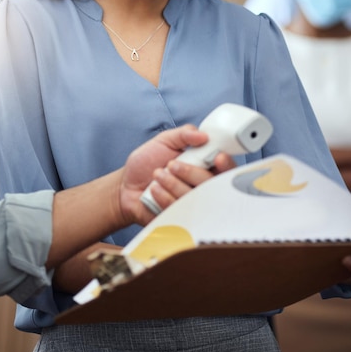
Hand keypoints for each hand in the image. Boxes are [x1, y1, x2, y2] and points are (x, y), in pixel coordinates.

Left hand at [119, 124, 235, 225]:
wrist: (124, 187)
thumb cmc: (145, 163)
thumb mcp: (163, 141)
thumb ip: (183, 134)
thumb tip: (203, 135)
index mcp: (203, 166)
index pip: (225, 167)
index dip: (226, 164)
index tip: (219, 158)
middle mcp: (201, 186)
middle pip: (212, 184)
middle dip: (191, 172)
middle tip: (171, 164)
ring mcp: (192, 204)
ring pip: (196, 198)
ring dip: (173, 183)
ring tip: (157, 174)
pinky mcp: (179, 218)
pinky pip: (180, 211)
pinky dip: (164, 197)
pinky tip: (153, 190)